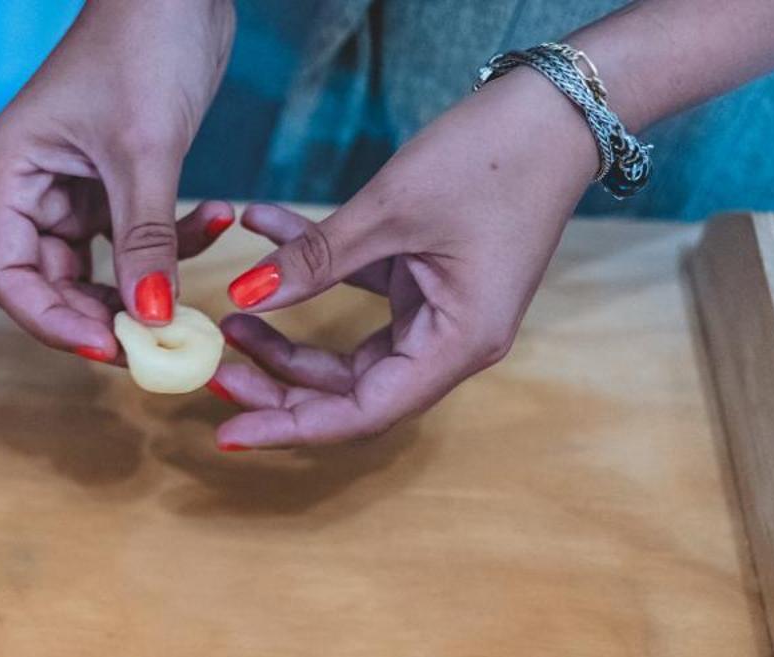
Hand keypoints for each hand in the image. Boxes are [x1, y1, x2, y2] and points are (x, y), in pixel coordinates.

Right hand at [0, 0, 235, 361]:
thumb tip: (150, 318)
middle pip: (49, 282)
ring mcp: (70, 185)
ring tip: (191, 302)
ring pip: (96, 267)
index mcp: (9, 173)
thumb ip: (144, 239)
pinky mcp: (112, 180)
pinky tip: (218, 218)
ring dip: (144, 285)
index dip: (50, 321)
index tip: (106, 347)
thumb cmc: (145, 42)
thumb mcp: (146, 150)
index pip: (9, 274)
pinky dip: (173, 240)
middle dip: (103, 313)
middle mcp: (29, 185)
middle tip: (157, 345)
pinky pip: (134, 236)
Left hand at [211, 70, 597, 449]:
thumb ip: (315, 259)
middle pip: (349, 391)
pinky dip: (311, 271)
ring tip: (229, 318)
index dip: (291, 427)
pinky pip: (355, 292)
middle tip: (215, 372)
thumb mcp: (390, 211)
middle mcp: (450, 342)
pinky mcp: (425, 278)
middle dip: (278, 385)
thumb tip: (243, 298)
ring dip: (285, 336)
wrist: (559, 106)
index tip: (228, 433)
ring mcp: (438, 312)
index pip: (361, 413)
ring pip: (345, 354)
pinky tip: (262, 232)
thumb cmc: (495, 158)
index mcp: (456, 345)